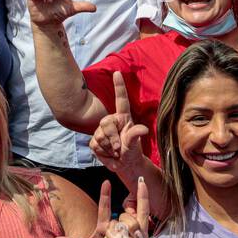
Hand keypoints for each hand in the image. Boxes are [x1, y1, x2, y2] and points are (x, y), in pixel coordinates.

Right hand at [88, 72, 151, 186]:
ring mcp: (101, 131)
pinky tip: (109, 155)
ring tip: (116, 152)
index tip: (117, 72)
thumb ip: (136, 135)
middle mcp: (112, 121)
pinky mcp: (94, 142)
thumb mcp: (135, 144)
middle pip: (105, 123)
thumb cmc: (132, 152)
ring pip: (99, 136)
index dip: (119, 86)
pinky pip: (95, 145)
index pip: (121, 99)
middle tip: (119, 148)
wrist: (125, 165)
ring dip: (108, 148)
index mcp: (123, 118)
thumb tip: (144, 129)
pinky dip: (103, 153)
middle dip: (112, 138)